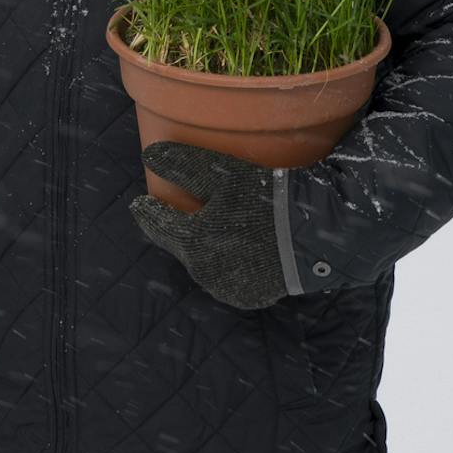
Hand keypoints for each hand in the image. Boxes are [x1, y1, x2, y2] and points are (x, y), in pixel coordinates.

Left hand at [129, 140, 289, 311]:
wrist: (313, 236)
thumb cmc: (265, 200)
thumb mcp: (222, 175)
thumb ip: (182, 165)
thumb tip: (149, 155)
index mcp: (192, 242)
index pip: (160, 226)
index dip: (148, 212)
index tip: (138, 204)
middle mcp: (204, 272)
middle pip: (182, 247)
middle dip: (178, 232)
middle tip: (178, 216)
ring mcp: (228, 288)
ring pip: (206, 264)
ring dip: (204, 249)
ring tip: (211, 233)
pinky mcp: (250, 297)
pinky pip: (229, 278)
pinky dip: (228, 263)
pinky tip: (237, 251)